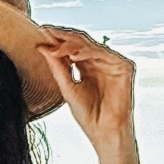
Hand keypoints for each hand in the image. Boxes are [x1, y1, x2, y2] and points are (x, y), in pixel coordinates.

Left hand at [37, 26, 136, 152]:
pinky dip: (89, 52)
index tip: (40, 33)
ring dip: (72, 44)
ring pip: (91, 46)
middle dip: (63, 36)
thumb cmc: (89, 115)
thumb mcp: (67, 88)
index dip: (56, 40)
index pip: (71, 48)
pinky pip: (104, 54)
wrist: (104, 132)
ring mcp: (112, 63)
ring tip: (56, 46)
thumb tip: (42, 48)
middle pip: (81, 42)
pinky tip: (75, 55)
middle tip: (46, 31)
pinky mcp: (124, 67)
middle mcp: (100, 62)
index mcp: (87, 67)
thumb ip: (57, 68)